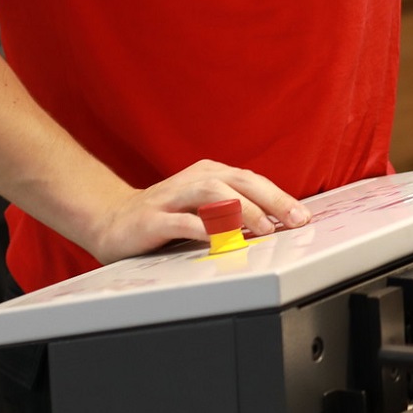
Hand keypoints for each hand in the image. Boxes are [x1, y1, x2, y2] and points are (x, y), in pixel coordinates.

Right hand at [83, 159, 312, 263]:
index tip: (301, 216)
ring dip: (242, 210)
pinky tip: (221, 239)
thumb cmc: (165, 215)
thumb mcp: (203, 208)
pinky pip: (181, 220)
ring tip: (263, 229)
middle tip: (293, 220)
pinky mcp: (153, 217)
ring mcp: (171, 197)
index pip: (251, 180)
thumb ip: (234, 211)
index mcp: (209, 173)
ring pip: (213, 194)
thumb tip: (276, 223)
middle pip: (238, 181)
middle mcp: (193, 180)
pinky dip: (204, 228)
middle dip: (270, 200)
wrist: (111, 220)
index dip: (279, 197)